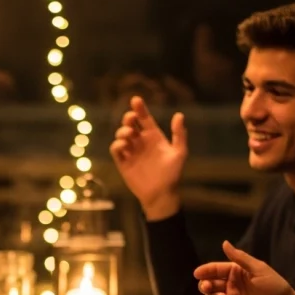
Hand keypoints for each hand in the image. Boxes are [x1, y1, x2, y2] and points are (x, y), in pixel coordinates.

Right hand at [109, 96, 186, 219]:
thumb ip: (179, 135)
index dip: (140, 108)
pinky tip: (124, 146)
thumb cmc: (172, 174)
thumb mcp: (179, 153)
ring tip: (129, 135)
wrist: (161, 194)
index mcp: (154, 137)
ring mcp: (131, 152)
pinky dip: (117, 145)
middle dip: (128, 118)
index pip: (144, 119)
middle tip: (132, 119)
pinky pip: (116, 150)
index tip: (136, 100)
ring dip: (123, 131)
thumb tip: (179, 115)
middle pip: (130, 124)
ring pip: (121, 135)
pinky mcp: (123, 163)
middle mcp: (141, 142)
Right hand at [195, 240, 294, 294]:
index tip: (197, 273)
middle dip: (204, 285)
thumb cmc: (275, 286)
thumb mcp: (259, 269)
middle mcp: (231, 286)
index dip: (205, 270)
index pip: (216, 269)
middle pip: (210, 284)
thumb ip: (240, 258)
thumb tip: (224, 243)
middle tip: (206, 287)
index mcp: (236, 272)